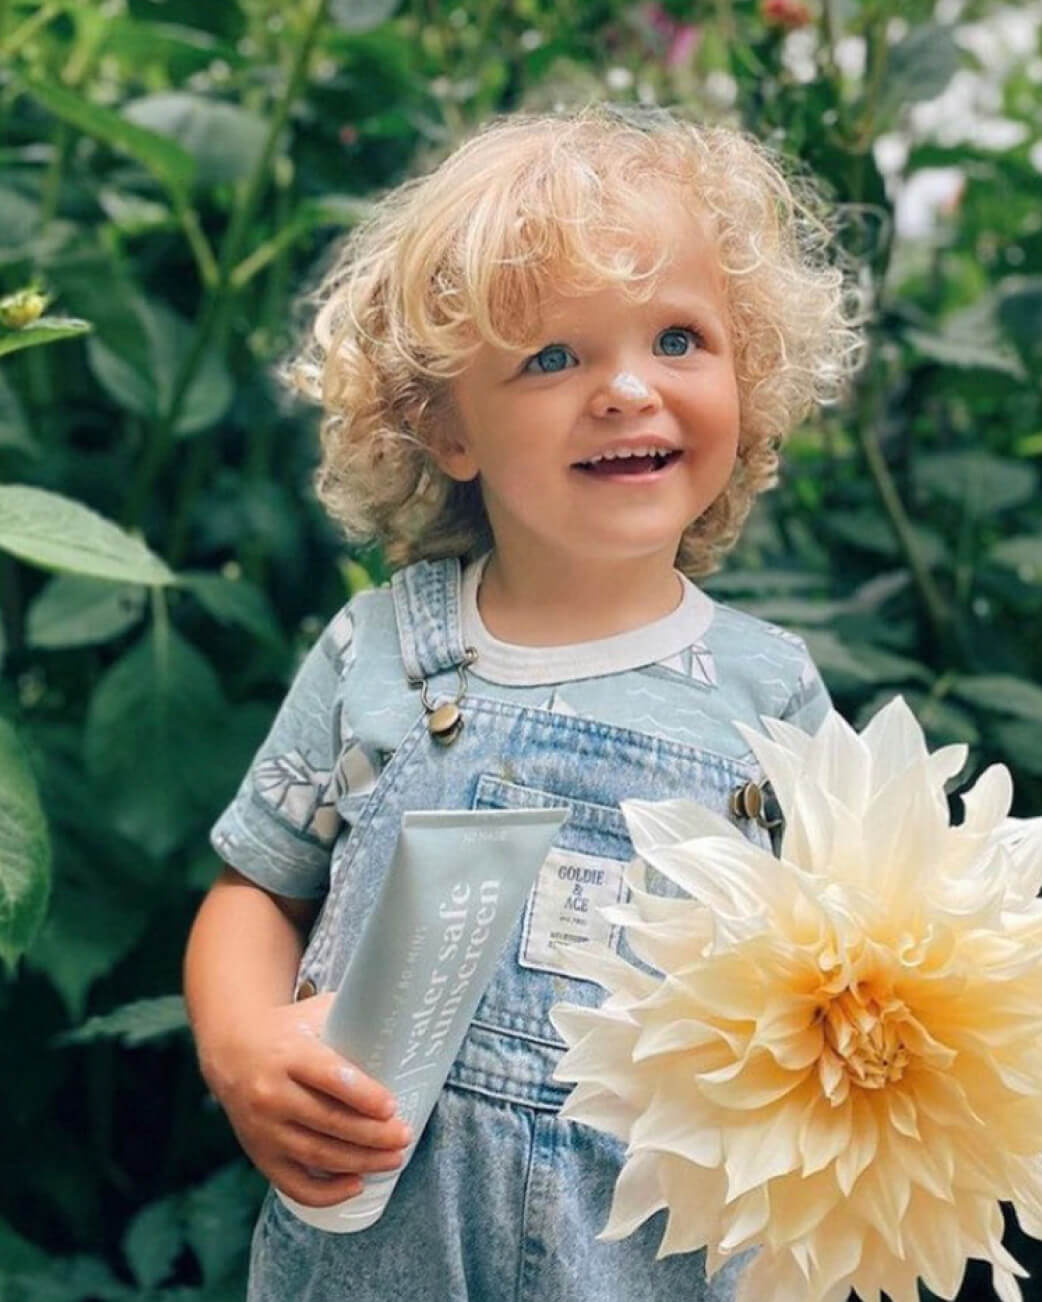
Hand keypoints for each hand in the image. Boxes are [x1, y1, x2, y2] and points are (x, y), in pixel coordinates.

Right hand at [202, 991, 413, 1206]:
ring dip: (360, 1162)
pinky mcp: (259, 1155)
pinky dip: (325, 1192)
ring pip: (317, 1154)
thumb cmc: (288, 1031)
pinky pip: (293, 1183)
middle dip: (372, 1135)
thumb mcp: (315, 1013)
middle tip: (404, 1136)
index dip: (364, 1095)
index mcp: (290, 1055)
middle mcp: (272, 1094)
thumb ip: (353, 1017)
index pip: (331, 1078)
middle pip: (329, 1121)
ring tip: (393, 1159)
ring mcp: (264, 1129)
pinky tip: (355, 1185)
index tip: (392, 1106)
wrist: (231, 1051)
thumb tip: (404, 1019)